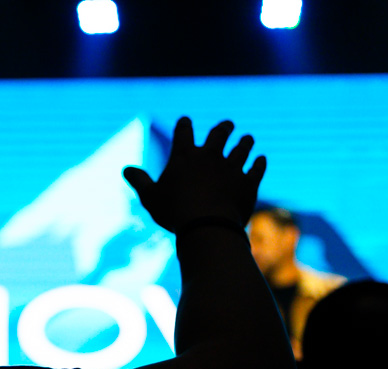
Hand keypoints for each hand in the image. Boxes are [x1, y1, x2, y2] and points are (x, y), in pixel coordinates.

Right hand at [124, 118, 265, 232]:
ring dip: (245, 142)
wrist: (208, 226)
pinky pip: (257, 168)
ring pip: (242, 148)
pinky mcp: (249, 182)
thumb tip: (126, 170)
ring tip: (247, 138)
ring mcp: (232, 168)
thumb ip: (140, 182)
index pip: (184, 131)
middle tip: (228, 124)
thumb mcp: (150, 198)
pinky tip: (261, 159)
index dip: (184, 125)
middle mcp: (211, 156)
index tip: (185, 121)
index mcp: (185, 156)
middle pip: (220, 133)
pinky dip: (259, 163)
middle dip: (224, 127)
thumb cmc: (174, 212)